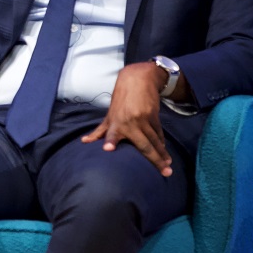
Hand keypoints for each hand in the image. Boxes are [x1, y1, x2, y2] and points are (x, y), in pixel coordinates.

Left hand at [82, 61, 172, 175]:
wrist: (137, 81)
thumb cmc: (120, 102)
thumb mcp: (108, 116)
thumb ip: (99, 131)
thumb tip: (84, 142)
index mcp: (115, 123)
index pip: (111, 134)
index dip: (111, 140)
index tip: (107, 148)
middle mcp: (129, 122)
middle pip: (145, 145)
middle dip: (155, 159)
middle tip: (166, 172)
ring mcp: (143, 119)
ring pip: (155, 140)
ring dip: (162, 153)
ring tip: (168, 166)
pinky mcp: (153, 116)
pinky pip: (158, 132)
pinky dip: (161, 142)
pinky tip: (164, 151)